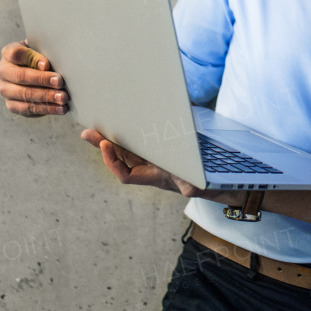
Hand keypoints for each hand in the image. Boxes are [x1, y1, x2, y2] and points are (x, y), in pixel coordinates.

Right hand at [0, 41, 67, 115]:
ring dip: (46, 97)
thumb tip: (44, 66)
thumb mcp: (40, 49)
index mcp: (7, 53)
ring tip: (62, 98)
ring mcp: (5, 89)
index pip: (16, 54)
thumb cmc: (39, 58)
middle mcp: (2, 71)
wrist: (33, 70)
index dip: (32, 59)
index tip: (47, 65)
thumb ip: (41, 54)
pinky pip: (27, 109)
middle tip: (59, 82)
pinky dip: (45, 109)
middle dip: (42, 80)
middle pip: (20, 76)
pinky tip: (59, 108)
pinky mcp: (11, 105)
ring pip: (24, 94)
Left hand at [79, 128, 232, 201]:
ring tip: (98, 126)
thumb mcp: (200, 186)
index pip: (126, 175)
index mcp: (157, 178)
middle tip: (88, 132)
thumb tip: (188, 189)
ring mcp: (159, 159)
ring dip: (115, 138)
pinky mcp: (167, 148)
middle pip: (123, 158)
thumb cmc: (209, 185)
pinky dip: (135, 133)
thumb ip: (191, 186)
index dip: (112, 162)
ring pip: (131, 150)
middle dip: (105, 145)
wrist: (222, 182)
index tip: (105, 145)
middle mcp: (154, 169)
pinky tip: (129, 121)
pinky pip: (145, 142)